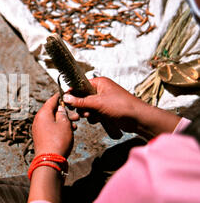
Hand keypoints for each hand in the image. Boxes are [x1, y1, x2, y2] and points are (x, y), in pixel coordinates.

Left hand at [32, 94, 77, 157]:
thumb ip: (63, 114)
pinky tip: (68, 132)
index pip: (51, 100)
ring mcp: (38, 129)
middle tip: (76, 116)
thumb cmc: (57, 141)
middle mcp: (38, 120)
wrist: (49, 161)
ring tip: (75, 126)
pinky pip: (50, 128)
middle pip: (52, 111)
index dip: (60, 97)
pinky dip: (59, 128)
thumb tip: (60, 109)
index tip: (66, 94)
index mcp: (43, 114)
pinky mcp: (40, 137)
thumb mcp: (65, 124)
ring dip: (64, 121)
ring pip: (53, 120)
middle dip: (65, 113)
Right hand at [62, 77, 180, 137]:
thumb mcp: (98, 103)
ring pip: (87, 107)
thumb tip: (66, 98)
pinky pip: (93, 113)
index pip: (80, 85)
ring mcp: (103, 101)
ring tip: (93, 116)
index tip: (66, 99)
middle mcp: (101, 90)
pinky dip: (94, 117)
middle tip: (85, 111)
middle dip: (82, 106)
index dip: (73, 92)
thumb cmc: (121, 106)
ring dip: (88, 113)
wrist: (137, 119)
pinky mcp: (106, 110)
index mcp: (100, 83)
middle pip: (82, 97)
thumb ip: (80, 101)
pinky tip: (98, 120)